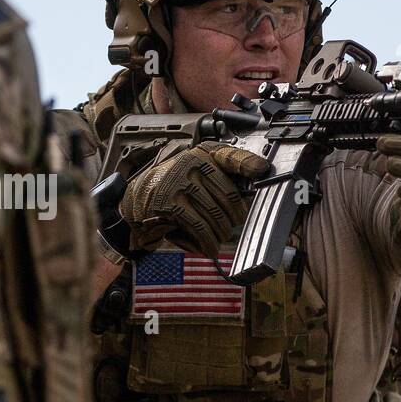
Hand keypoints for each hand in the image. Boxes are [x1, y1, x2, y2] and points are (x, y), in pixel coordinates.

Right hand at [120, 141, 269, 258]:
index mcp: (202, 153)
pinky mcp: (170, 203)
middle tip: (233, 225)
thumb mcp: (197, 175)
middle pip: (229, 195)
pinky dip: (208, 241)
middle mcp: (191, 163)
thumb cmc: (175, 188)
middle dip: (235, 217)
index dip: (248, 164)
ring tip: (220, 237)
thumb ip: (222, 177)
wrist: (138, 198)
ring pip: (215, 214)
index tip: (262, 171)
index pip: (230, 156)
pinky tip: (210, 248)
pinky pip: (199, 227)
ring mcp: (179, 182)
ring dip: (221, 232)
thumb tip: (250, 190)